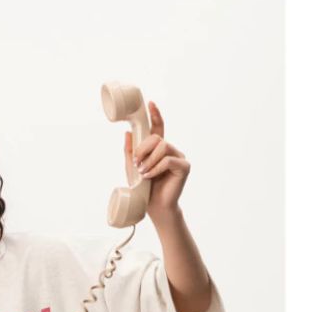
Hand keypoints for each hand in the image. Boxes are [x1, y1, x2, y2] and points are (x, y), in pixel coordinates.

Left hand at [124, 101, 189, 222]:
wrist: (154, 207)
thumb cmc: (144, 189)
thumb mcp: (132, 168)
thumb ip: (130, 151)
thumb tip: (128, 133)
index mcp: (159, 149)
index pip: (159, 128)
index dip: (156, 116)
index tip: (150, 104)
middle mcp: (170, 150)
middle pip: (157, 138)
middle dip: (143, 149)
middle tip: (136, 163)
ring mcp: (179, 157)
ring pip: (163, 147)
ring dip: (149, 160)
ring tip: (143, 173)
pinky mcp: (184, 166)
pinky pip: (168, 160)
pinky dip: (156, 168)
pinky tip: (150, 176)